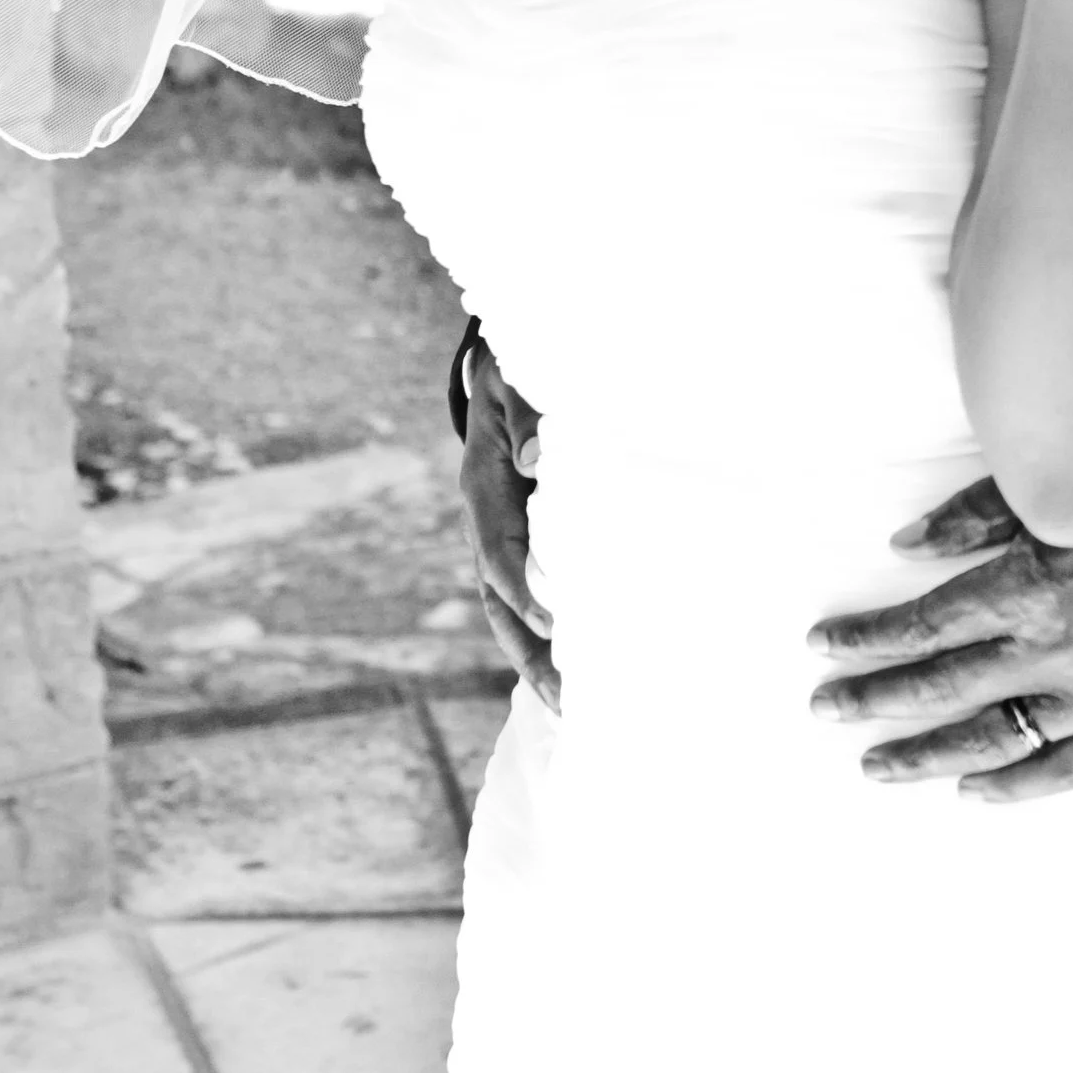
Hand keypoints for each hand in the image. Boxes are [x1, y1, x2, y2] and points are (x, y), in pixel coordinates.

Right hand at [456, 337, 555, 709]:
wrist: (509, 362)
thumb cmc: (519, 368)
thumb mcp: (517, 376)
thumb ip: (525, 414)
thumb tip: (530, 458)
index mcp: (485, 490)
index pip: (500, 554)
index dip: (525, 592)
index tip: (557, 628)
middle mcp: (490, 522)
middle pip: (502, 602)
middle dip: (531, 655)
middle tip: (569, 704)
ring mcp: (508, 537)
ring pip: (516, 611)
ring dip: (542, 660)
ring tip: (576, 710)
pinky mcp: (532, 540)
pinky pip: (540, 594)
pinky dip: (557, 634)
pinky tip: (587, 669)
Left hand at [807, 466, 1072, 798]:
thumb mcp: (1065, 494)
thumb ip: (980, 516)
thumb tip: (904, 543)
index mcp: (1032, 583)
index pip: (925, 624)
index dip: (868, 640)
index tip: (824, 648)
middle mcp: (1057, 647)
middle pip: (940, 686)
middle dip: (873, 699)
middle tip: (824, 709)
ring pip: (991, 738)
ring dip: (924, 755)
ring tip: (874, 764)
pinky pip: (1065, 770)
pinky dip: (1014, 786)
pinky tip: (971, 788)